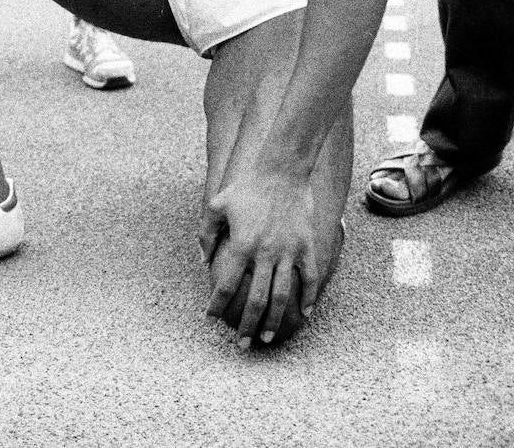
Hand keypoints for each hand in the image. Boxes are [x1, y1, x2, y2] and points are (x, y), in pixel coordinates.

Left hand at [199, 169, 318, 348]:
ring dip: (274, 320)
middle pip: (256, 299)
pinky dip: (307, 298)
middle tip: (242, 344)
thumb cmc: (247, 186)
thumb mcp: (217, 205)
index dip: (216, 304)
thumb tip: (204, 260)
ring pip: (282, 296)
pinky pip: (309, 278)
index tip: (210, 318)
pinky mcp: (306, 246)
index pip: (226, 284)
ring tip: (266, 336)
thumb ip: (206, 233)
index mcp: (241, 244)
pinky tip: (304, 314)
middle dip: (246, 325)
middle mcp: (264, 252)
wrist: (282, 169)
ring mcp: (288, 251)